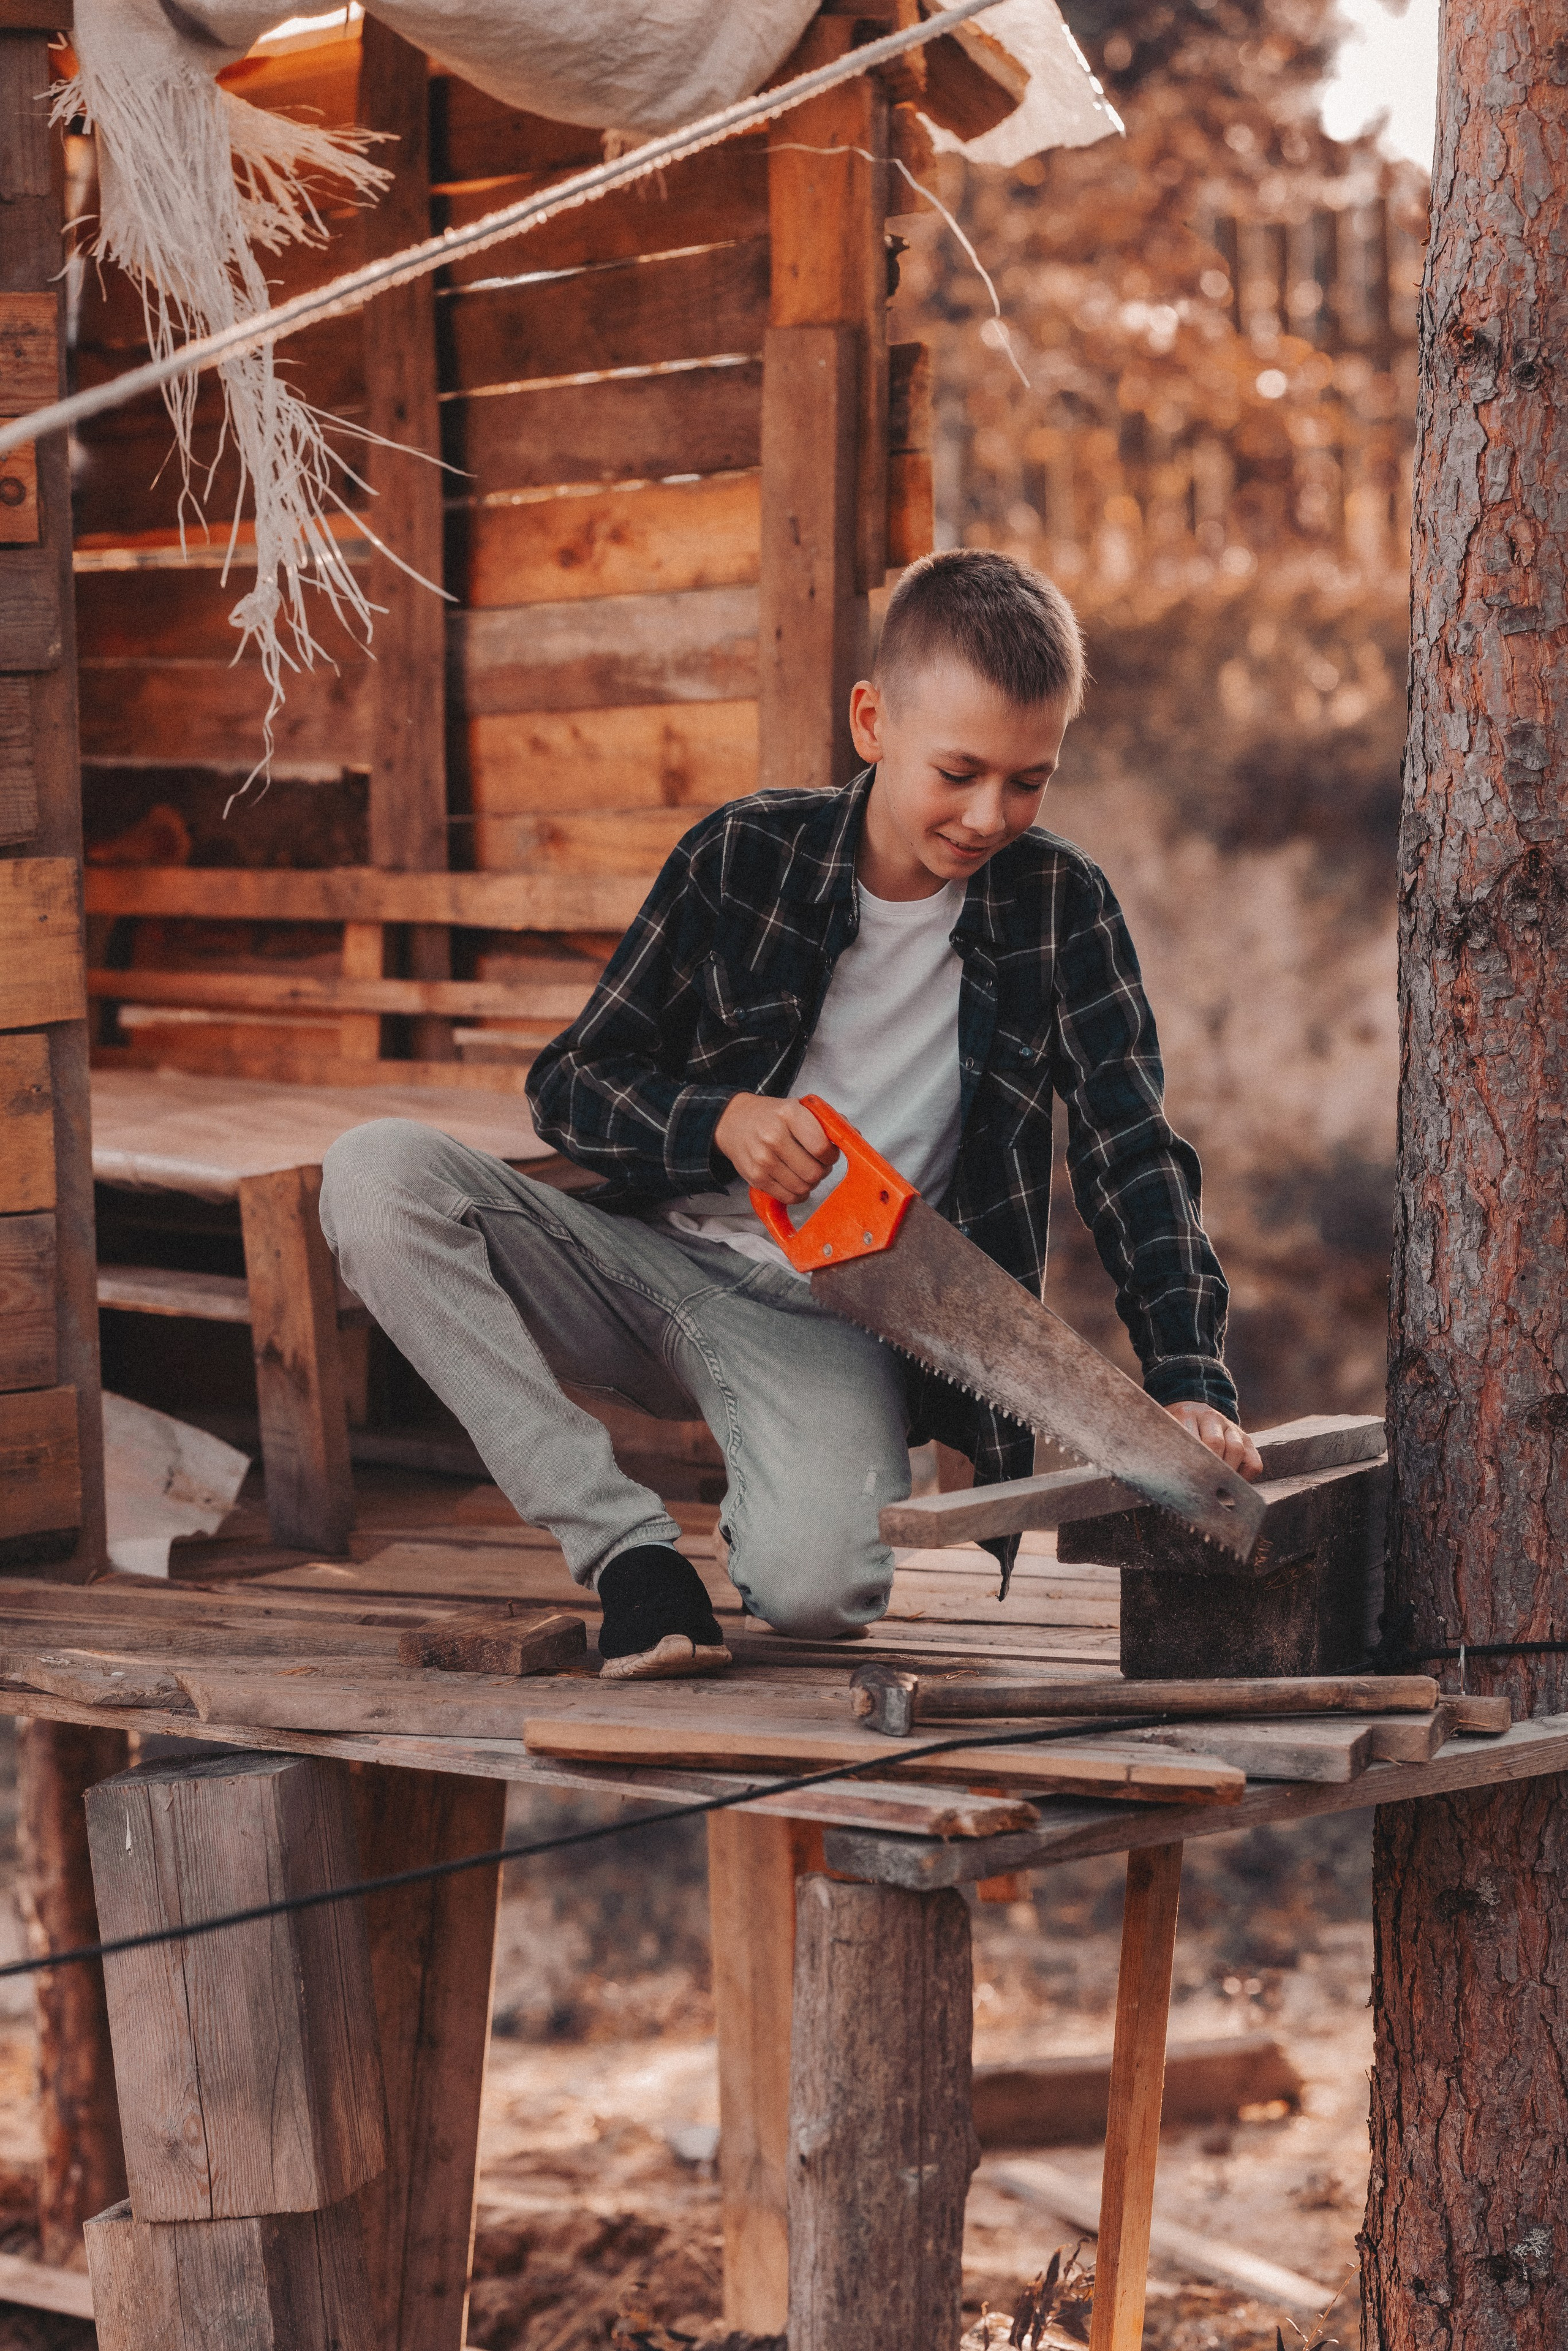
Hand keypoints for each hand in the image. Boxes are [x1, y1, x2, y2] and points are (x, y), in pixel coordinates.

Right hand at [715, 1093, 839, 1204]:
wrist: (733, 1121)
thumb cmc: (772, 1115)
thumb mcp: (798, 1107)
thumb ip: (827, 1121)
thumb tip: (854, 1137)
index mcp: (789, 1114)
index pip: (822, 1148)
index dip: (832, 1156)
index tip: (828, 1153)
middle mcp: (774, 1136)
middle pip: (814, 1172)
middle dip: (822, 1171)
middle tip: (817, 1163)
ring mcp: (762, 1159)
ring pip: (803, 1188)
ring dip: (810, 1183)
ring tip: (804, 1171)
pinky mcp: (755, 1178)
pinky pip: (788, 1197)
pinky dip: (798, 1194)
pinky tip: (795, 1181)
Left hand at [1166, 1400, 1263, 1480]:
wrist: (1192, 1411)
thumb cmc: (1177, 1433)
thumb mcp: (1168, 1435)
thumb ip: (1169, 1451)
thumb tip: (1169, 1480)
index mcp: (1186, 1415)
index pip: (1191, 1440)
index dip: (1191, 1464)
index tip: (1187, 1482)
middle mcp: (1211, 1418)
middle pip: (1215, 1444)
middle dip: (1209, 1469)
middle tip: (1201, 1488)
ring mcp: (1231, 1427)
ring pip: (1236, 1450)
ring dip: (1226, 1472)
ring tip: (1215, 1486)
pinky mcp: (1246, 1439)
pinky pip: (1254, 1463)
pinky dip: (1245, 1476)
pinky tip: (1231, 1481)